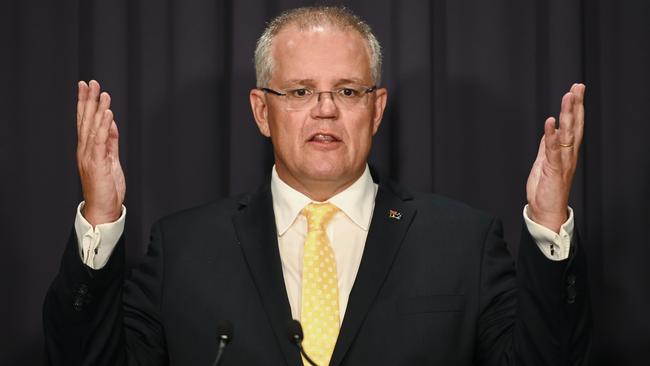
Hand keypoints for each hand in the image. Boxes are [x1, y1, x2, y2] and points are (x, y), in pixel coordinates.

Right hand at [76, 80, 125, 225]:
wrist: (103, 208)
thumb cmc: (107, 187)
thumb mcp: (111, 160)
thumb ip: (111, 141)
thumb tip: (111, 123)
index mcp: (88, 149)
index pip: (85, 121)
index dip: (85, 103)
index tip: (86, 87)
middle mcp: (86, 150)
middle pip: (86, 121)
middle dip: (88, 100)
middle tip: (91, 82)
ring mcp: (90, 156)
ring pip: (93, 127)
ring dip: (98, 109)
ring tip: (102, 93)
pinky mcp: (98, 163)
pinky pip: (101, 140)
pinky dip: (104, 126)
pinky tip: (107, 113)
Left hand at [526, 83, 584, 232]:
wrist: (545, 212)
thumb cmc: (545, 190)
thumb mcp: (544, 162)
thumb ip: (547, 146)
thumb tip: (550, 131)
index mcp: (566, 152)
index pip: (573, 125)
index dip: (576, 107)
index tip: (576, 89)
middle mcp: (568, 155)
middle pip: (574, 126)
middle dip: (576, 105)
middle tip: (578, 87)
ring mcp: (562, 161)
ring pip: (567, 134)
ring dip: (567, 115)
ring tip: (568, 97)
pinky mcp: (553, 169)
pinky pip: (552, 149)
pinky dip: (551, 135)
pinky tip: (550, 121)